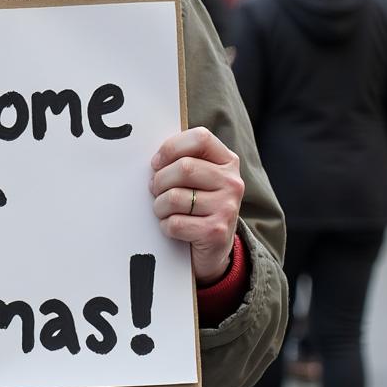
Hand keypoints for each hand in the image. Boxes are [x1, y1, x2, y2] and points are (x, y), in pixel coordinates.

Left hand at [149, 127, 243, 284]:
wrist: (214, 249)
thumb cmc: (198, 205)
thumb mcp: (198, 178)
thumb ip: (183, 160)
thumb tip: (155, 159)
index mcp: (227, 162)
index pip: (200, 138)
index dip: (171, 147)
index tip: (157, 163)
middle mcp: (232, 182)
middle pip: (183, 168)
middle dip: (160, 180)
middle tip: (156, 190)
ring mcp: (226, 208)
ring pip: (175, 197)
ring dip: (160, 206)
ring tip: (165, 210)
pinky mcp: (215, 232)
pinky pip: (175, 223)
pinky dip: (165, 226)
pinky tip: (173, 227)